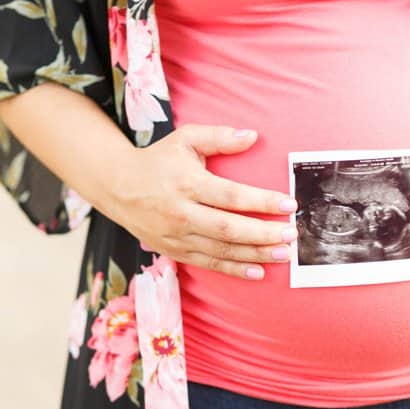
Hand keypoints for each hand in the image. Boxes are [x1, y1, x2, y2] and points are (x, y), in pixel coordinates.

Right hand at [109, 124, 298, 280]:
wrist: (117, 187)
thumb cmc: (157, 161)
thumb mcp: (185, 139)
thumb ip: (219, 137)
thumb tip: (252, 136)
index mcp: (187, 183)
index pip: (231, 196)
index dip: (262, 202)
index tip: (289, 205)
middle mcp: (181, 213)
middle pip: (229, 228)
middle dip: (264, 234)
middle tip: (292, 234)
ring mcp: (177, 236)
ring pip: (221, 250)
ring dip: (255, 254)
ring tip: (283, 254)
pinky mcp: (174, 251)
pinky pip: (208, 263)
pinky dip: (233, 269)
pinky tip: (257, 271)